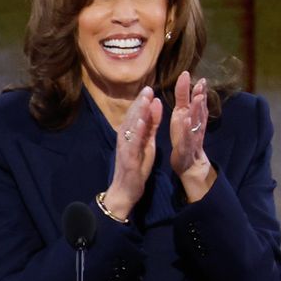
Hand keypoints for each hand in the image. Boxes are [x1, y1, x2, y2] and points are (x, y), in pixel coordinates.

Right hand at [103, 87, 162, 219]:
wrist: (126, 191)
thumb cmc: (136, 167)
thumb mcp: (147, 143)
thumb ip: (151, 125)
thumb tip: (155, 105)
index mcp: (131, 134)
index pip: (136, 115)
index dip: (142, 102)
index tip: (149, 89)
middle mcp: (125, 138)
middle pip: (132, 118)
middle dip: (140, 103)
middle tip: (148, 89)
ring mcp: (125, 148)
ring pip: (131, 127)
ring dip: (138, 113)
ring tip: (145, 100)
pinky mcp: (128, 158)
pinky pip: (132, 143)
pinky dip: (137, 132)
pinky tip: (141, 122)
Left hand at [170, 71, 215, 201]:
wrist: (189, 163)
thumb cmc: (184, 136)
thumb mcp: (182, 115)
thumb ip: (184, 99)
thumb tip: (188, 79)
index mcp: (193, 117)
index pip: (198, 102)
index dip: (200, 91)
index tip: (201, 79)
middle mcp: (196, 125)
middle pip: (199, 110)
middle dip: (200, 97)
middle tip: (202, 84)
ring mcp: (192, 136)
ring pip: (196, 122)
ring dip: (197, 110)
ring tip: (197, 99)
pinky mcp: (186, 147)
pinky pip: (188, 137)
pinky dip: (188, 129)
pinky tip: (187, 121)